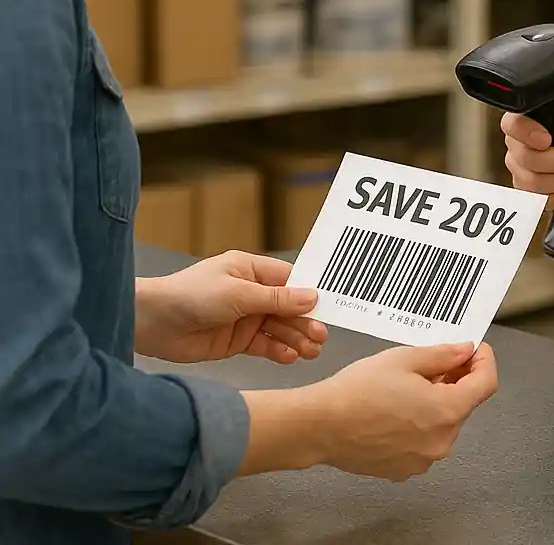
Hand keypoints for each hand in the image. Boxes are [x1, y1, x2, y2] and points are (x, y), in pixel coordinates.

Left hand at [135, 251, 327, 365]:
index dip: (308, 294)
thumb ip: (275, 299)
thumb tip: (310, 296)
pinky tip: (290, 357)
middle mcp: (251, 293)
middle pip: (287, 308)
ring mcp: (244, 318)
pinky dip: (278, 351)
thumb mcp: (238, 294)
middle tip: (320, 335)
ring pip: (279, 329)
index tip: (327, 307)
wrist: (152, 323)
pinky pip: (264, 346)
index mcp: (251, 271)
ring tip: (311, 351)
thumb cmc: (190, 295)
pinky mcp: (236, 341)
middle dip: (304, 321)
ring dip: (295, 339)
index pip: (289, 281)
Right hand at [304, 341, 498, 480]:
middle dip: (458, 379)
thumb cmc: (359, 391)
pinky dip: (421, 422)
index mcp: (447, 411)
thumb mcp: (405, 359)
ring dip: (438, 400)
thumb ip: (442, 355)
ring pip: (444, 423)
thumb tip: (464, 351)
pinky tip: (399, 407)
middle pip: (465, 404)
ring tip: (412, 383)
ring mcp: (424, 459)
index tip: (474, 349)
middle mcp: (441, 441)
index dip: (484, 361)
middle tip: (439, 359)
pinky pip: (425, 440)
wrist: (321, 425)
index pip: (486, 384)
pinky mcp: (405, 468)